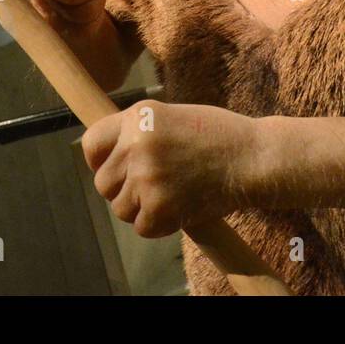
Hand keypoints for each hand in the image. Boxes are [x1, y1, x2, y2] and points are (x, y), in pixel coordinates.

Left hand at [81, 99, 264, 237]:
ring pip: (120, 208)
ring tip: (171, 196)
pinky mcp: (160, 205)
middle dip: (123, 190)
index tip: (114, 168)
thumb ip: (139, 133)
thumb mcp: (171, 117)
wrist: (253, 157)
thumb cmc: (218, 136)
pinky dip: (159, 225)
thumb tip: (109, 157)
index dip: (99, 161)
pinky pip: (142, 227)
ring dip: (141, 209)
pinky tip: (180, 209)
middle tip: (151, 188)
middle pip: (103, 183)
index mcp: (137, 116)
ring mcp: (146, 176)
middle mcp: (136, 144)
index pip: (91, 143)